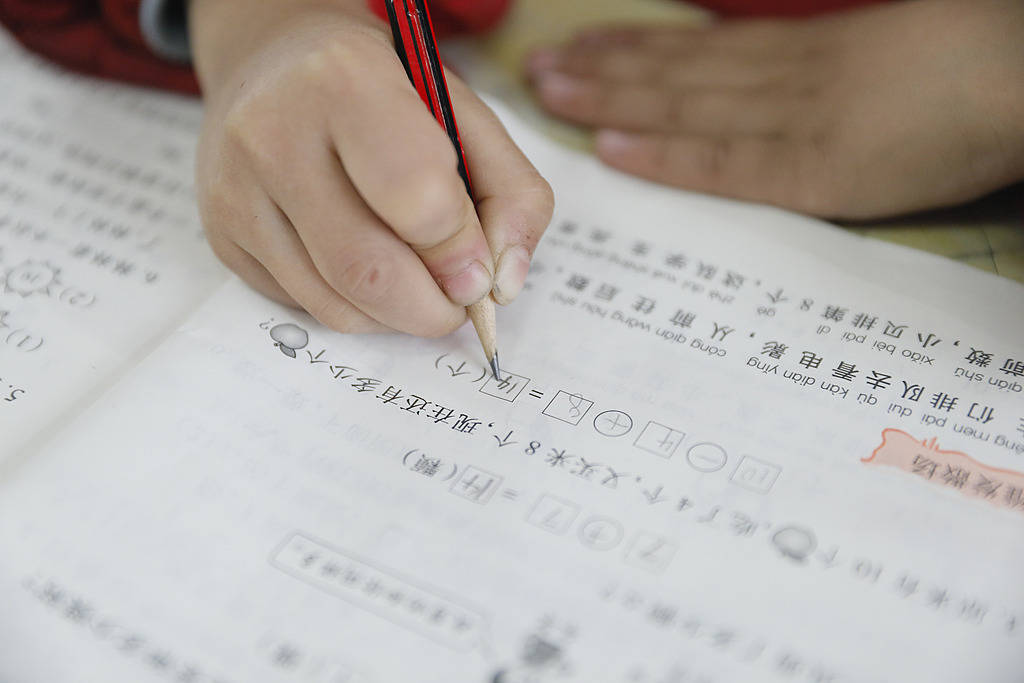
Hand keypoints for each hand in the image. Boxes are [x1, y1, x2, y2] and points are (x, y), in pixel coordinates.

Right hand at [190, 0, 552, 334]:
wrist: (273, 62)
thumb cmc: (386, 92)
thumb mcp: (465, 114)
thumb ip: (512, 195)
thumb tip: (501, 287)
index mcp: (347, 80)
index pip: (416, 197)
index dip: (460, 251)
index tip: (479, 269)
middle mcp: (273, 132)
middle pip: (367, 269)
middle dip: (431, 308)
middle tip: (458, 299)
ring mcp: (236, 189)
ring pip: (334, 302)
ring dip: (396, 316)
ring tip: (419, 283)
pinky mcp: (221, 234)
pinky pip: (304, 306)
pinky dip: (355, 308)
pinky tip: (367, 268)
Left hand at [527, 0, 1023, 219]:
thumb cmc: (972, 70)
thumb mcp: (882, 55)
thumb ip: (822, 68)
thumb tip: (771, 79)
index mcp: (808, 54)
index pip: (703, 53)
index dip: (635, 51)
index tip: (582, 48)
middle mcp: (788, 79)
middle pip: (678, 73)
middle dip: (602, 70)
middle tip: (539, 69)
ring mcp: (796, 121)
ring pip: (685, 105)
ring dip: (612, 99)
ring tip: (553, 92)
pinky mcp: (813, 169)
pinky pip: (723, 162)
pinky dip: (663, 156)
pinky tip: (611, 149)